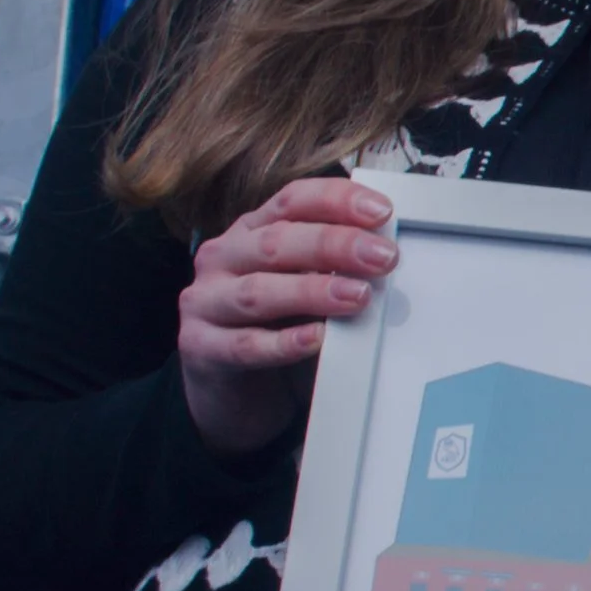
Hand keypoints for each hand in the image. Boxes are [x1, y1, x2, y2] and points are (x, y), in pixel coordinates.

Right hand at [178, 179, 397, 455]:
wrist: (231, 389)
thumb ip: (337, 268)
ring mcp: (206, 302)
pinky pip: (245, 345)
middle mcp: (224, 258)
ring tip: (358, 296)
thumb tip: (389, 254)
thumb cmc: (277, 327)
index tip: (382, 211)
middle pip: (277, 242)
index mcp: (252, 232)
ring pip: (258, 291)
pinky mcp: (202, 347)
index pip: (292, 202)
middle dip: (335, 246)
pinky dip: (283, 343)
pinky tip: (316, 339)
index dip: (336, 201)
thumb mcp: (308, 288)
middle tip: (384, 257)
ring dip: (312, 292)